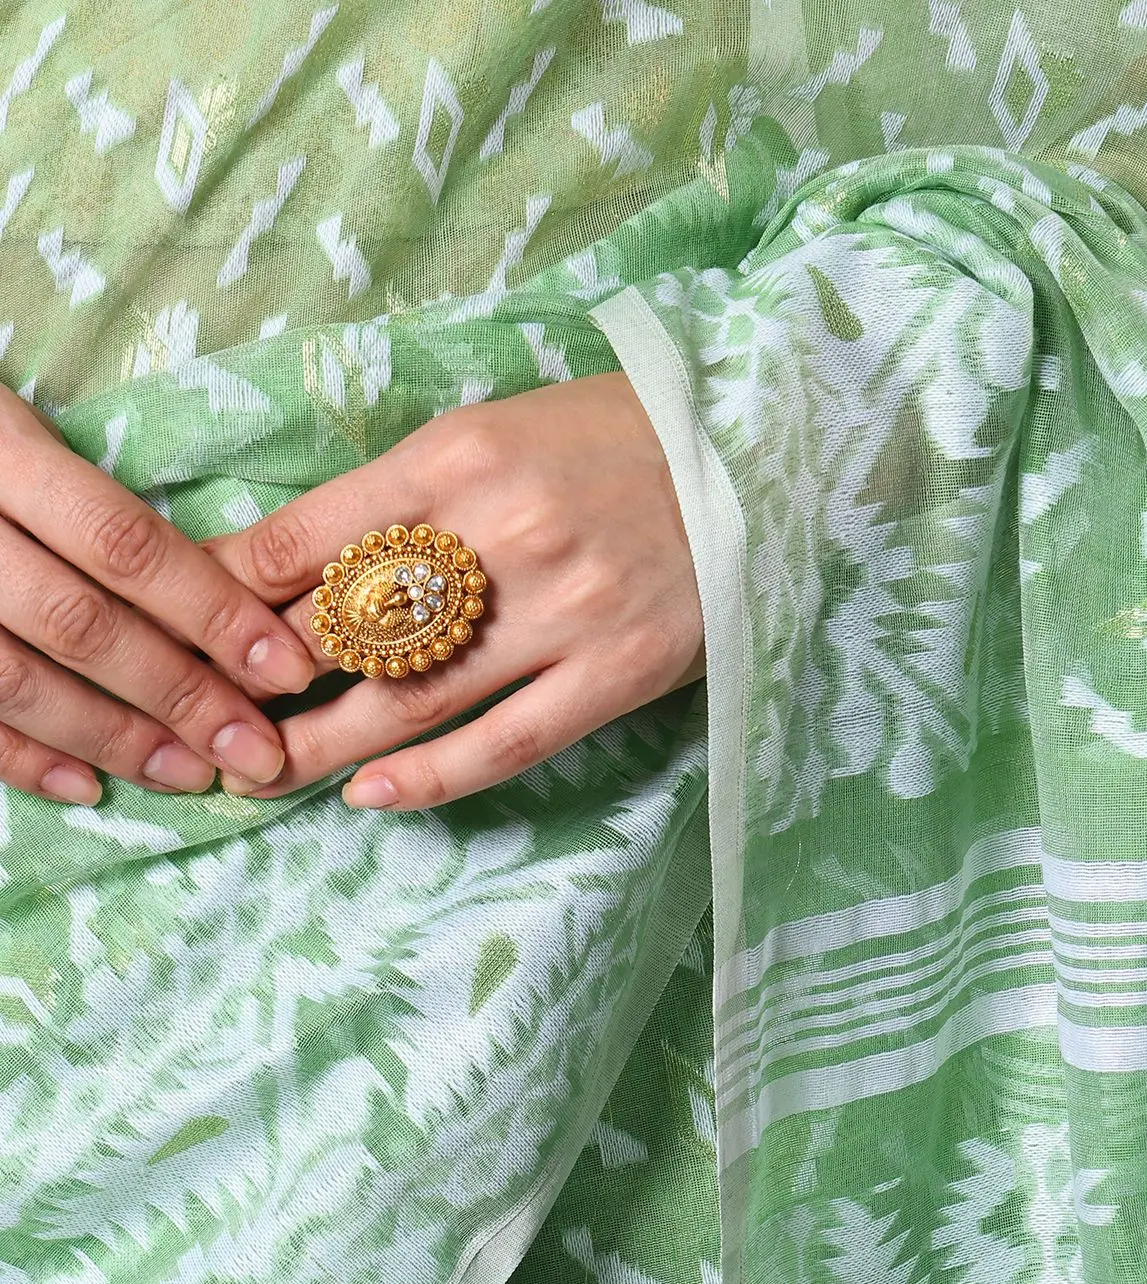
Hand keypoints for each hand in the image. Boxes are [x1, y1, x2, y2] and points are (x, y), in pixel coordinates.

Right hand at [0, 387, 314, 803]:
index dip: (214, 613)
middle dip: (182, 697)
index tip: (288, 668)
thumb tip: (230, 594)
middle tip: (257, 750)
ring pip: (17, 682)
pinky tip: (89, 788)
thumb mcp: (20, 425)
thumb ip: (100, 503)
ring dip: (116, 739)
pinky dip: (24, 759)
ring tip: (193, 775)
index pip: (124, 544)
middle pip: (80, 625)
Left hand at [208, 375, 704, 809]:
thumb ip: (405, 495)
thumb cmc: (618, 439)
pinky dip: (432, 778)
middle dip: (265, 690)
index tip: (191, 637)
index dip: (234, 597)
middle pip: (347, 631)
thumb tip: (297, 564)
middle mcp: (503, 532)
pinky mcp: (618, 671)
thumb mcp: (497, 432)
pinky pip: (506, 741)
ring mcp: (564, 609)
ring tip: (267, 775)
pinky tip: (374, 797)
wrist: (763, 455)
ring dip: (327, 747)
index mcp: (459, 455)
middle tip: (211, 731)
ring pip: (414, 699)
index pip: (310, 536)